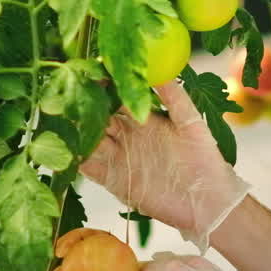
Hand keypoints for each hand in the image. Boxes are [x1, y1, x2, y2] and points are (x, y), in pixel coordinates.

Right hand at [81, 81, 249, 252]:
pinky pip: (89, 167)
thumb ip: (174, 96)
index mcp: (145, 118)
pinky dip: (76, 158)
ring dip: (77, 130)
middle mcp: (128, 135)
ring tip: (63, 119)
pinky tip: (67, 149)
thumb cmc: (204, 160)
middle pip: (99, 116)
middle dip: (84, 105)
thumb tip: (161, 68)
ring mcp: (119, 156)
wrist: (207, 201)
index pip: (118, 97)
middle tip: (69, 93)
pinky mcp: (114, 179)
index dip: (105, 86)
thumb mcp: (191, 123)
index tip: (92, 72)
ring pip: (90, 139)